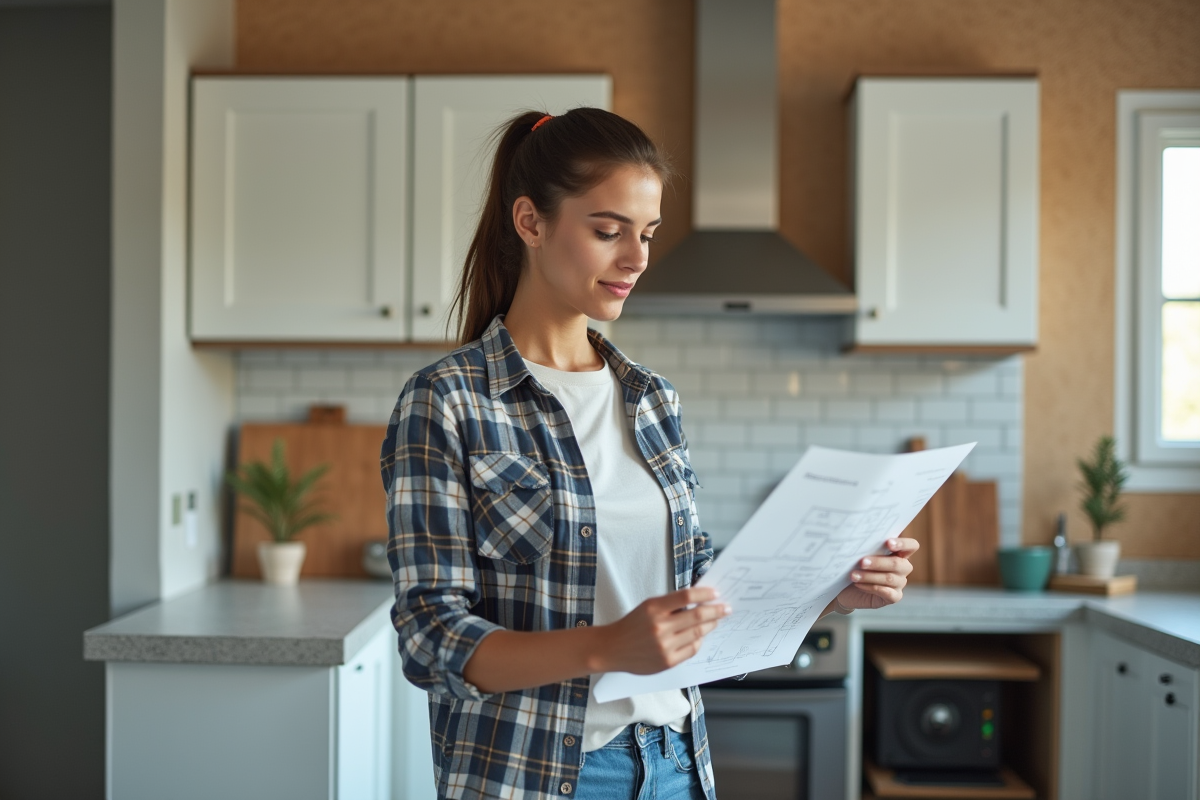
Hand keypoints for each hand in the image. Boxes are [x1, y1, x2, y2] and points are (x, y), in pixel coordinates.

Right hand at [598, 587, 731, 674]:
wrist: (613, 648)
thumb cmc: (632, 625)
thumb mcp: (648, 607)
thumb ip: (671, 604)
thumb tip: (699, 600)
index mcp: (653, 608)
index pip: (686, 596)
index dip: (704, 594)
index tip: (716, 592)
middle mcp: (659, 627)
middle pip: (697, 616)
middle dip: (716, 610)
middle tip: (726, 607)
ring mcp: (664, 646)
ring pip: (697, 633)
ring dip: (711, 625)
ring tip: (716, 620)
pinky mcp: (667, 661)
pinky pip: (691, 649)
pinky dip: (699, 641)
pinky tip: (701, 636)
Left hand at [835, 537, 917, 610]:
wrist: (847, 589)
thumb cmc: (855, 566)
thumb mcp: (860, 555)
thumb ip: (867, 547)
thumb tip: (860, 541)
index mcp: (899, 552)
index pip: (911, 545)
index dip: (903, 544)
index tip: (888, 543)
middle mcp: (903, 567)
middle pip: (898, 563)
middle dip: (878, 562)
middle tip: (862, 562)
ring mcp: (900, 583)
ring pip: (889, 578)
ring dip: (869, 576)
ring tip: (854, 575)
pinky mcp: (894, 597)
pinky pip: (887, 593)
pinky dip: (872, 588)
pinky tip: (859, 585)